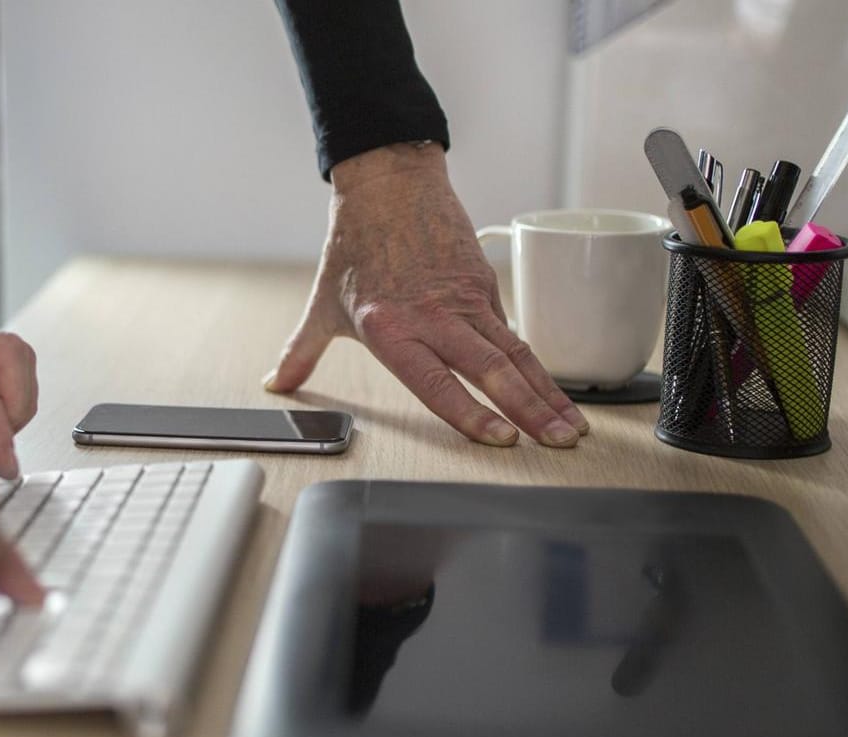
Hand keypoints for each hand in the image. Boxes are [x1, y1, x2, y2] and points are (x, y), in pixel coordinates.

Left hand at [264, 143, 587, 447]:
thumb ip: (300, 351)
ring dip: (548, 394)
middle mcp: (434, 316)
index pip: (437, 382)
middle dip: (530, 411)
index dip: (471, 414)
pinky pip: (514, 333)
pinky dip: (537, 366)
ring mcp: (465, 300)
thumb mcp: (322, 304)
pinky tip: (555, 394)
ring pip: (516, 354)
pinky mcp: (485, 285)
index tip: (501, 439)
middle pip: (491, 371)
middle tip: (558, 442)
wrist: (388, 183)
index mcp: (391, 328)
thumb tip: (276, 382)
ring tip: (572, 427)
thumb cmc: (355, 244)